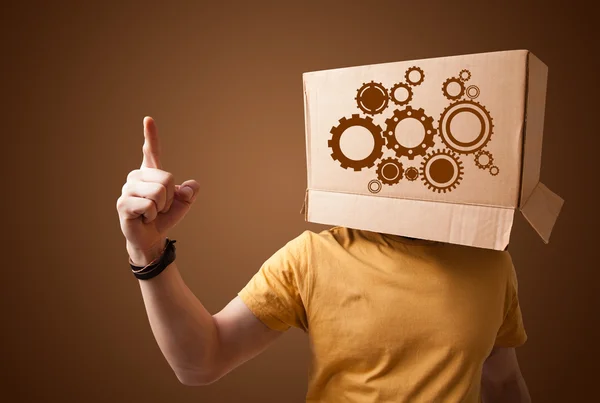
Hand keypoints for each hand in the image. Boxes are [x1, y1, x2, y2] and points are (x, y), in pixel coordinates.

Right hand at [116, 116, 199, 264]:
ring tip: (152, 212)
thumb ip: (190, 192)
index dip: (150, 136)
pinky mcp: (123, 204)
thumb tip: (190, 187)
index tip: (148, 119)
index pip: (150, 151)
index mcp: (150, 173)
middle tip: (161, 207)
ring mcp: (127, 189)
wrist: (152, 238)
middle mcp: (136, 177)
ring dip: (162, 207)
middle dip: (171, 197)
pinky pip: (149, 206)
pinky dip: (153, 215)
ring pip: (159, 192)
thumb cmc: (164, 217)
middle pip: (166, 178)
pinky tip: (144, 218)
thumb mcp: (183, 203)